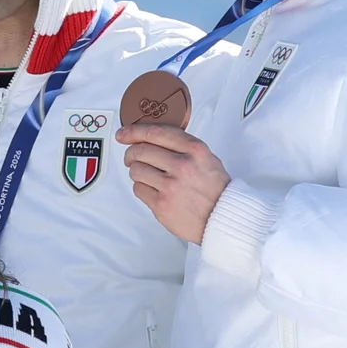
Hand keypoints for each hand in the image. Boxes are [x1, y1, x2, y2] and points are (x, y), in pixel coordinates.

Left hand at [118, 123, 231, 243]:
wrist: (223, 217)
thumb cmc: (214, 188)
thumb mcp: (207, 158)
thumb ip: (182, 146)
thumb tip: (151, 138)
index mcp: (195, 150)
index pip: (156, 133)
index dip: (134, 131)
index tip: (124, 134)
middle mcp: (182, 165)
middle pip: (140, 151)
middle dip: (131, 154)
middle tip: (131, 157)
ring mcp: (170, 186)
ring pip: (136, 170)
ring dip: (137, 172)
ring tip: (148, 176)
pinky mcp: (161, 204)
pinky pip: (138, 189)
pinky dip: (141, 188)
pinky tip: (153, 189)